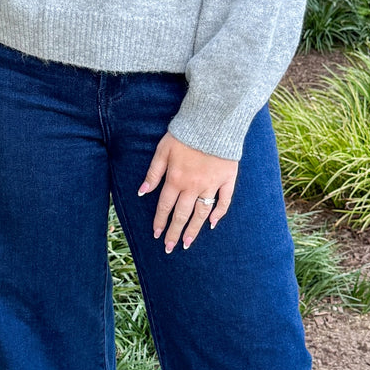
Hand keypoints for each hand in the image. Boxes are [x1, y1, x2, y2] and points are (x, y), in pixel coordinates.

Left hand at [138, 131, 237, 251]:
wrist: (212, 121)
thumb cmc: (184, 134)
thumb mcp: (162, 150)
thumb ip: (153, 172)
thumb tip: (142, 192)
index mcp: (175, 179)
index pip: (165, 206)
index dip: (160, 222)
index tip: (157, 235)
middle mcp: (193, 186)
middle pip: (182, 215)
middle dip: (174, 233)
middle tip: (170, 247)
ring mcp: (211, 184)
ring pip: (201, 213)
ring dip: (194, 230)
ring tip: (188, 243)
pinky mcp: (227, 179)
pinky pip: (224, 201)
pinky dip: (219, 214)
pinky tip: (213, 224)